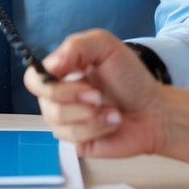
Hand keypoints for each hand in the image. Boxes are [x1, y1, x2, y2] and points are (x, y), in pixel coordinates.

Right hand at [24, 29, 188, 163]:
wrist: (154, 111)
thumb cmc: (131, 78)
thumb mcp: (105, 46)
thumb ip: (75, 46)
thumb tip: (50, 66)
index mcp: (61, 73)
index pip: (34, 77)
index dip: (49, 80)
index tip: (75, 75)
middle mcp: (59, 98)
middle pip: (44, 101)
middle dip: (73, 97)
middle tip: (98, 95)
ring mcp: (67, 122)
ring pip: (57, 121)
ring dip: (89, 115)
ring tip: (110, 110)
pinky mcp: (78, 142)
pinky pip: (73, 138)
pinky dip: (96, 128)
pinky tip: (110, 122)